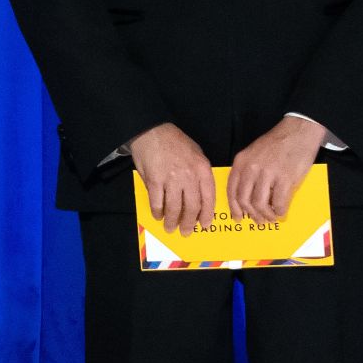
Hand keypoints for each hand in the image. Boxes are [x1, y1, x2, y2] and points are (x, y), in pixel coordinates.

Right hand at [129, 122, 215, 236]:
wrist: (153, 131)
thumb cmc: (175, 142)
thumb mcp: (196, 153)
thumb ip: (199, 174)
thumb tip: (200, 196)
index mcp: (202, 169)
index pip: (208, 198)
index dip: (206, 214)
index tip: (204, 225)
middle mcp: (189, 175)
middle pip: (192, 207)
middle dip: (189, 223)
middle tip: (185, 232)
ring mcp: (172, 179)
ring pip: (174, 208)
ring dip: (172, 221)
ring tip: (170, 228)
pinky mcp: (155, 180)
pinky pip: (157, 203)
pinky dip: (157, 212)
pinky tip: (157, 215)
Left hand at [227, 116, 324, 223]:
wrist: (299, 130)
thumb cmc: (278, 142)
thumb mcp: (255, 152)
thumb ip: (248, 170)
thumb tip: (247, 195)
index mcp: (242, 161)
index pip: (232, 190)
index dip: (234, 207)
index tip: (238, 216)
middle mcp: (251, 168)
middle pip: (244, 200)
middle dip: (251, 214)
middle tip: (258, 220)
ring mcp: (268, 173)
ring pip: (259, 205)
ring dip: (265, 215)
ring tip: (271, 217)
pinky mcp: (285, 179)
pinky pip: (278, 203)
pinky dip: (279, 211)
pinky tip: (282, 211)